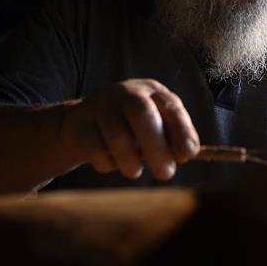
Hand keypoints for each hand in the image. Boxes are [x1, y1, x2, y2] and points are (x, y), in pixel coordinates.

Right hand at [67, 79, 199, 180]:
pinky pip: (95, 150)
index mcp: (151, 91)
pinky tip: (110, 162)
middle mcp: (126, 92)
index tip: (187, 156)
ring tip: (134, 171)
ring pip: (118, 136)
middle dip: (156, 148)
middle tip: (166, 174)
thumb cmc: (130, 128)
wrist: (83, 122)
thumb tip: (186, 153)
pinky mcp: (79, 124)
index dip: (182, 132)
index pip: (171, 107)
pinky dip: (107, 164)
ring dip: (130, 161)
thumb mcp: (155, 127)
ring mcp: (100, 106)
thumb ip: (173, 139)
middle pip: (142, 115)